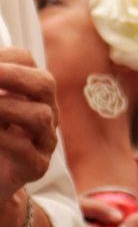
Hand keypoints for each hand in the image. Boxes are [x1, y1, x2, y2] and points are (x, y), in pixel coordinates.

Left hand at [0, 49, 57, 205]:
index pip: (24, 61)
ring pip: (41, 116)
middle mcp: (43, 112)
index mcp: (28, 92)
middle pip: (44, 84)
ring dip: (5, 108)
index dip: (3, 59)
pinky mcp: (36, 167)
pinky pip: (25, 150)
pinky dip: (2, 139)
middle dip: (13, 76)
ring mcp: (44, 141)